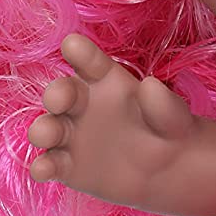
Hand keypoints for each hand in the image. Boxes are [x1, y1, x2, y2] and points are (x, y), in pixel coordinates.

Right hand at [27, 33, 195, 207]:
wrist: (168, 169)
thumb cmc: (167, 129)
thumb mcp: (172, 116)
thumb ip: (162, 102)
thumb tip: (151, 85)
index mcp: (104, 80)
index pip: (89, 62)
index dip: (80, 53)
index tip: (72, 45)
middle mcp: (79, 103)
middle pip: (61, 93)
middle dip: (56, 93)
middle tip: (59, 99)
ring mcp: (68, 134)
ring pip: (47, 129)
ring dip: (43, 130)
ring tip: (46, 135)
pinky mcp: (65, 165)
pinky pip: (49, 164)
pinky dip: (42, 167)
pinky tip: (42, 170)